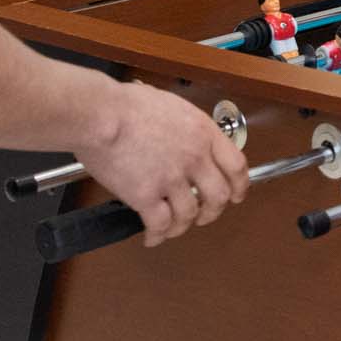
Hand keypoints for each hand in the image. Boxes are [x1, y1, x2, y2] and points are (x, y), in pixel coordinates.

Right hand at [73, 82, 250, 245]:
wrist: (100, 114)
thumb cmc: (125, 103)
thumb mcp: (169, 104)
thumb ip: (183, 125)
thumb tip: (179, 133)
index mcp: (202, 132)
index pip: (236, 165)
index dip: (240, 185)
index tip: (237, 194)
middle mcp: (194, 157)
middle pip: (219, 196)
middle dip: (213, 211)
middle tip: (205, 216)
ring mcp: (171, 178)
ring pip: (189, 214)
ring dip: (182, 226)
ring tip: (173, 227)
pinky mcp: (146, 195)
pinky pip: (159, 224)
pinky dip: (157, 235)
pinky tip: (152, 237)